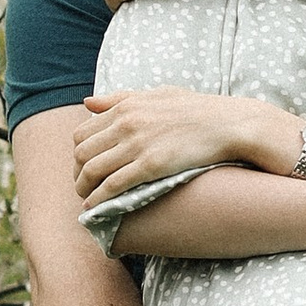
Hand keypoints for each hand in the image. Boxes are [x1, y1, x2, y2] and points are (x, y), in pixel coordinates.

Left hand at [75, 87, 295, 204]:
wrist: (229, 124)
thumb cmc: (197, 110)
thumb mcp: (157, 95)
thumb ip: (120, 98)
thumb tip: (87, 103)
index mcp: (126, 106)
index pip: (82, 133)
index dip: (77, 155)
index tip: (82, 168)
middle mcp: (126, 123)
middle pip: (81, 153)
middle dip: (77, 174)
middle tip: (83, 188)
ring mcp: (137, 144)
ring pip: (92, 170)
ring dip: (83, 189)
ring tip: (87, 201)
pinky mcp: (151, 165)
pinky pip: (112, 186)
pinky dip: (99, 200)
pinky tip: (96, 209)